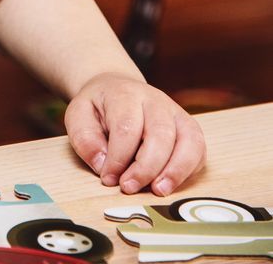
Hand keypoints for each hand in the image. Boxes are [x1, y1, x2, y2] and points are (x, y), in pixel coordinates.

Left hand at [64, 73, 205, 195]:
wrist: (116, 86)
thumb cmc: (99, 106)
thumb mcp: (78, 115)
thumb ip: (85, 138)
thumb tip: (103, 164)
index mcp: (125, 94)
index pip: (126, 127)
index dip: (118, 158)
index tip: (108, 178)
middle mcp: (155, 100)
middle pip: (160, 134)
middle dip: (146, 167)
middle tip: (129, 187)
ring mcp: (175, 112)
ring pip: (188, 140)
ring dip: (175, 170)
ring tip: (158, 190)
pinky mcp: (188, 127)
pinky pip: (198, 149)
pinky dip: (189, 169)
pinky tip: (170, 183)